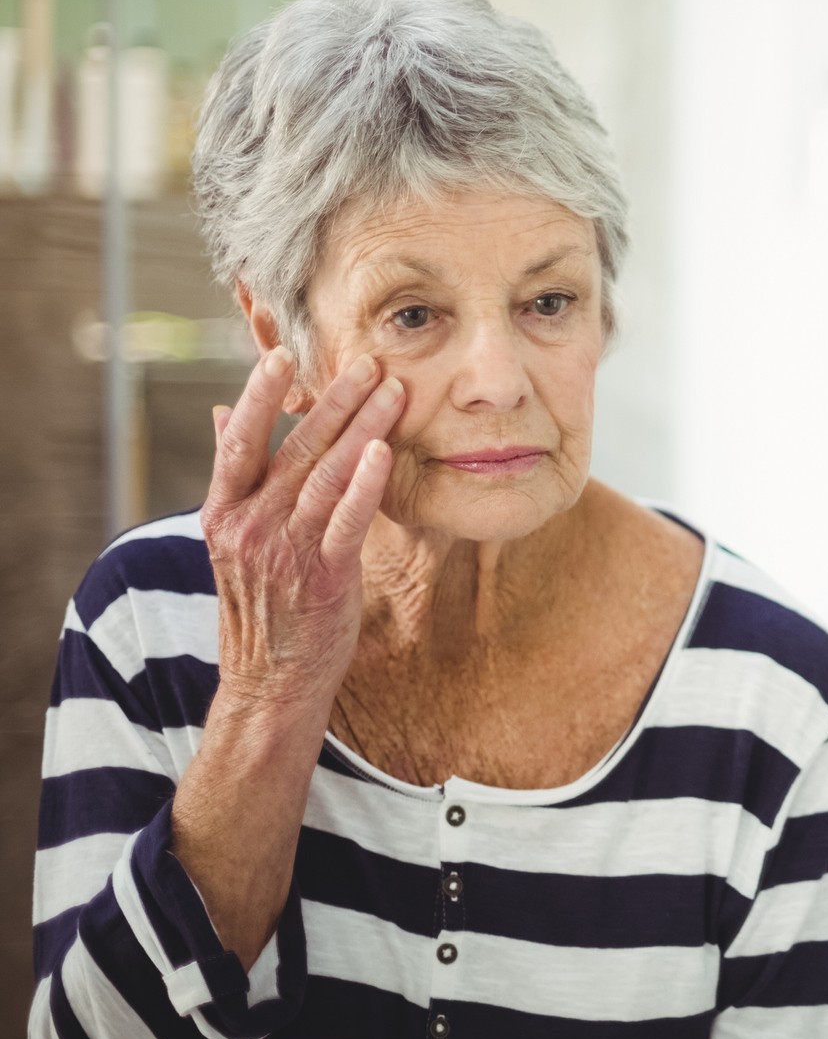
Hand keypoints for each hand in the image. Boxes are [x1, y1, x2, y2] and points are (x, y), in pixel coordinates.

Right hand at [200, 346, 402, 720]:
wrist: (270, 683)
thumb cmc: (262, 604)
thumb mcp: (234, 538)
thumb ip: (235, 474)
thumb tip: (224, 411)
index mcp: (223, 513)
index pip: (240, 443)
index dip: (262, 398)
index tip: (283, 356)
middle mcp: (249, 527)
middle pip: (294, 450)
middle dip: (335, 402)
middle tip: (369, 361)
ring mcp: (284, 552)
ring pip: (325, 476)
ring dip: (362, 429)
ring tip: (393, 391)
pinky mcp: (323, 577)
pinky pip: (346, 522)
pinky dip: (364, 485)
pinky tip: (382, 452)